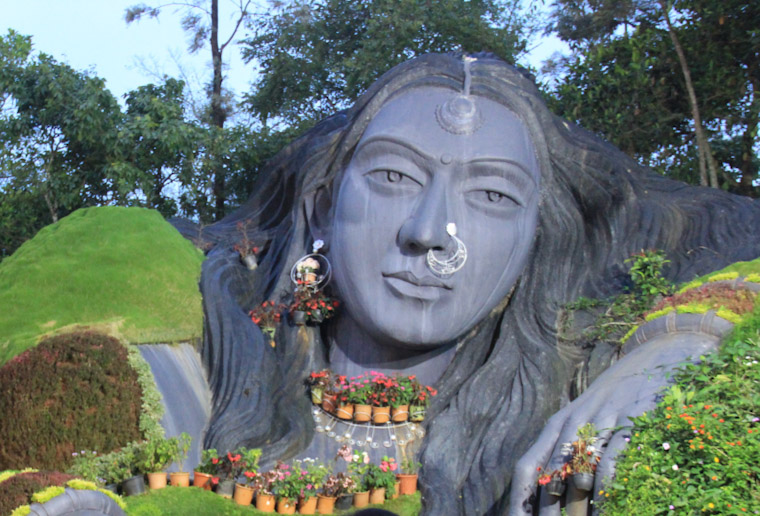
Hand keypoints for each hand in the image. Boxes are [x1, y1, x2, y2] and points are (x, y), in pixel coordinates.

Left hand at [509, 331, 720, 514]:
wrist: (656, 357)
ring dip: (577, 508)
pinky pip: (614, 459)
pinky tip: (609, 508)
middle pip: (551, 476)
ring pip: (580, 472)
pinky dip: (608, 488)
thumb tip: (555, 492)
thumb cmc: (617, 399)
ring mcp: (603, 420)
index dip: (519, 501)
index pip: (527, 466)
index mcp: (558, 425)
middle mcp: (574, 423)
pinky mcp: (633, 419)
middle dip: (548, 513)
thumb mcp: (587, 421)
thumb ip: (568, 452)